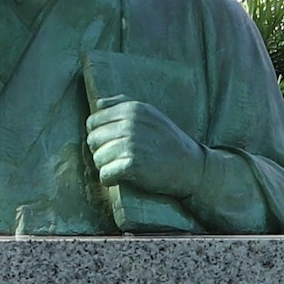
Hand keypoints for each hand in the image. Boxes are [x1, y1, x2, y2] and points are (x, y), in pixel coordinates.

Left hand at [86, 99, 207, 203]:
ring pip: (97, 159)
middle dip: (101, 151)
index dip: (99, 135)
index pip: (93, 122)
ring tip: (122, 168)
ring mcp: (131, 144)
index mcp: (132, 109)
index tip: (111, 144)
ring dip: (106, 167)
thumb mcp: (150, 114)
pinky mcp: (132, 165)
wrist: (191, 167)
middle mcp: (130, 124)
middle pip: (92, 141)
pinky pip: (105, 175)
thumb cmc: (168, 141)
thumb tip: (98, 103)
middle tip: (117, 158)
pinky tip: (121, 179)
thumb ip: (123, 104)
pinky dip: (110, 180)